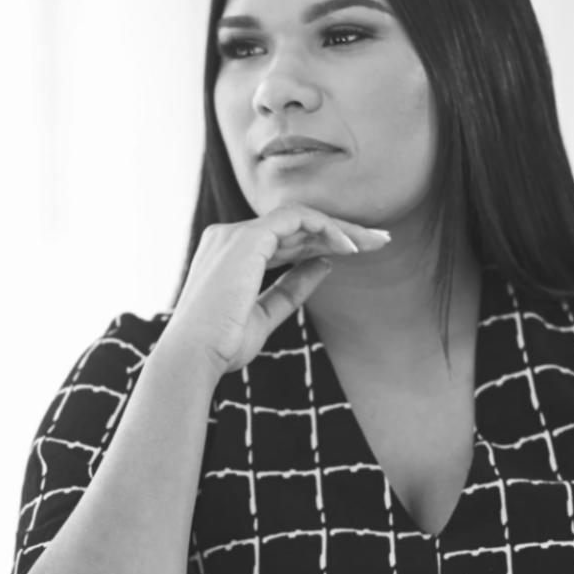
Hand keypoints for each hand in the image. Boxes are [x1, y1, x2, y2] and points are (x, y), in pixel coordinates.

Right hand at [166, 204, 391, 375]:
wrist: (194, 356)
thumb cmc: (221, 345)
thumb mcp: (265, 315)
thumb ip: (292, 288)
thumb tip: (324, 265)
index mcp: (229, 255)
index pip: (284, 239)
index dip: (321, 242)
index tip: (355, 253)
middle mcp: (229, 237)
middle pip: (295, 226)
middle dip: (340, 232)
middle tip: (379, 241)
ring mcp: (235, 234)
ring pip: (300, 218)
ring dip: (340, 229)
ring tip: (374, 243)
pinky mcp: (246, 238)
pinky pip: (296, 218)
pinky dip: (326, 228)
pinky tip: (349, 248)